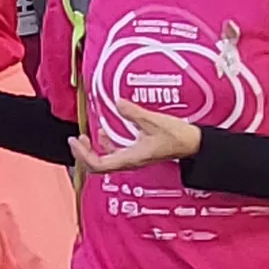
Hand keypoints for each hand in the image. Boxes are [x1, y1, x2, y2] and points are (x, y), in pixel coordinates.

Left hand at [74, 98, 200, 173]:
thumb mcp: (154, 122)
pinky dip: (105, 145)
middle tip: (75, 139)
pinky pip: (115, 154)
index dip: (83, 154)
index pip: (99, 164)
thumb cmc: (177, 137)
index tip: (75, 140)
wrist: (193, 144)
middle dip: (84, 154)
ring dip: (93, 150)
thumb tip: (118, 102)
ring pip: (106, 161)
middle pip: (99, 166)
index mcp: (130, 158)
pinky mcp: (138, 153)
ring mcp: (133, 159)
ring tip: (85, 137)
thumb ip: (134, 113)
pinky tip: (105, 133)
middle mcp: (129, 162)